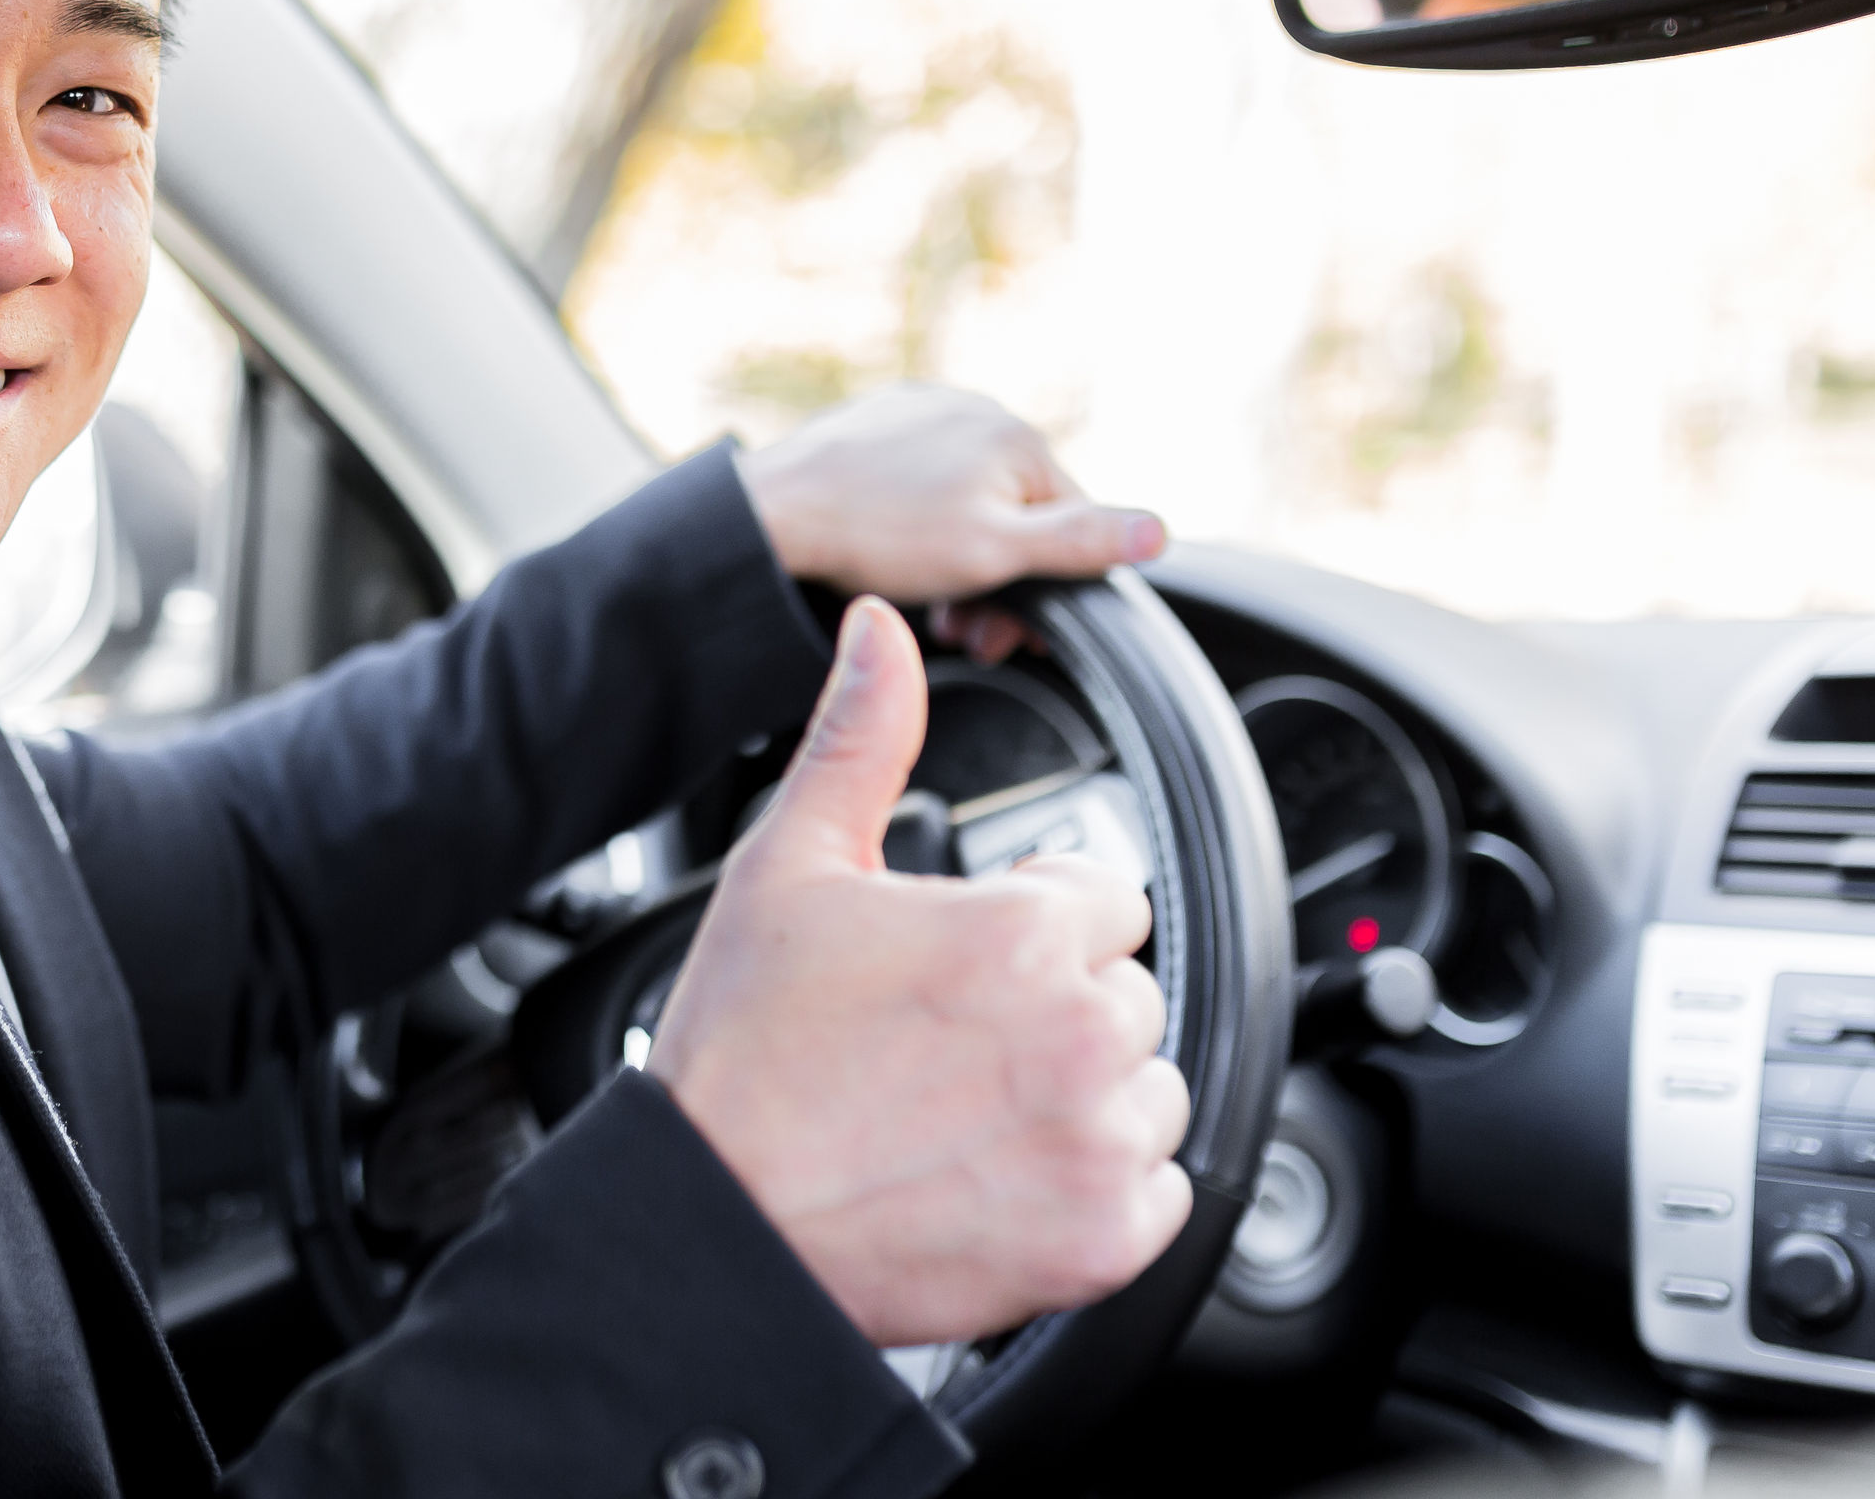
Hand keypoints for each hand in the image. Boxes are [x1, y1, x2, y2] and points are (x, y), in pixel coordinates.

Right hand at [645, 596, 1192, 1345]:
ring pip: (1153, 1088)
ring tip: (974, 1111)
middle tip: (951, 1045)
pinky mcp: (1101, 1242)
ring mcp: (1097, 1145)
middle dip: (1057, 1008)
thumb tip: (883, 631)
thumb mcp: (788, 867)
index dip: (1031, 922)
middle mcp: (1078, 1034)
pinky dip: (1100, 1191)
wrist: (714, 1223)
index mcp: (1019, 933)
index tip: (965, 964)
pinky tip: (1005, 1176)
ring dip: (1087, 1097)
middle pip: (1129, 991)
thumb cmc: (740, 1055)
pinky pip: (1160, 1194)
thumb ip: (862, 737)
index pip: (1106, 896)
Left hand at [734, 387, 1163, 628]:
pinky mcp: (878, 426)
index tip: (1005, 631)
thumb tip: (1158, 532)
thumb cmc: (880, 534)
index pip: (1069, 522)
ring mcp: (922, 413)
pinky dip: (915, 526)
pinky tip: (887, 555)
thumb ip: (1080, 543)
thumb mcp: (996, 553)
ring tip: (920, 596)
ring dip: (955, 558)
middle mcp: (975, 411)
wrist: (773, 514)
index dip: (1046, 587)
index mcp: (1016, 437)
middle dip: (995, 577)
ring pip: (966, 501)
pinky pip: (920, 484)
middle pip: (1015, 513)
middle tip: (957, 625)